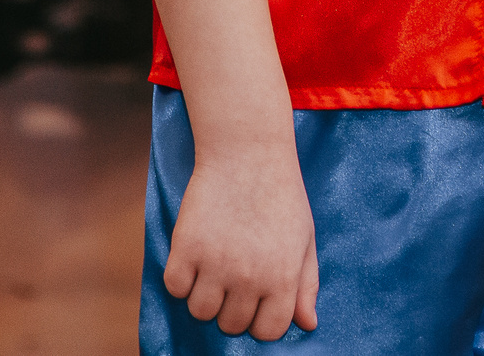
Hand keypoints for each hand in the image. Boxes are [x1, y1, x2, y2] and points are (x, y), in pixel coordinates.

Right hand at [164, 142, 320, 340]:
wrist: (247, 153)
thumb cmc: (281, 195)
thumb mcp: (305, 239)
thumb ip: (307, 285)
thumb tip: (308, 324)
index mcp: (282, 278)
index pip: (267, 331)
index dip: (260, 318)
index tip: (257, 299)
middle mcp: (249, 277)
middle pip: (230, 325)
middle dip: (232, 306)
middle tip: (234, 275)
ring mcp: (215, 264)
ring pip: (200, 311)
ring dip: (204, 295)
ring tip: (213, 267)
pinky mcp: (186, 247)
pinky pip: (175, 288)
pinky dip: (180, 278)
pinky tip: (194, 256)